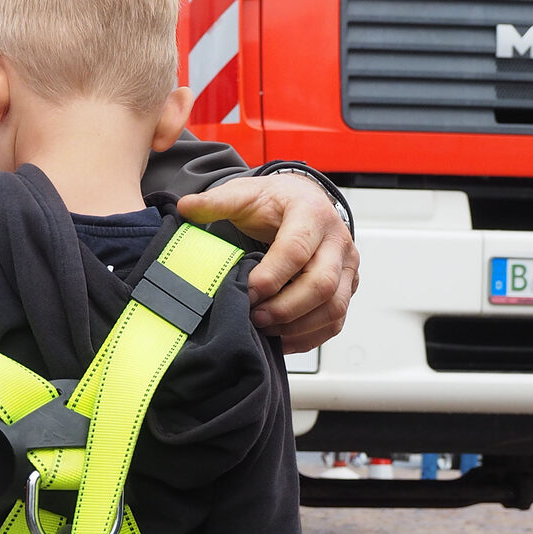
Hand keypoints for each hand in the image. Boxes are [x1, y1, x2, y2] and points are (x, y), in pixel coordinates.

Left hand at [177, 174, 357, 352]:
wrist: (302, 202)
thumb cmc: (275, 202)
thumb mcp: (244, 195)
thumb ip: (216, 202)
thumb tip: (185, 207)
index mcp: (312, 214)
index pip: (297, 250)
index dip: (271, 277)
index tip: (246, 292)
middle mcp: (337, 241)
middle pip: (322, 284)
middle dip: (285, 308)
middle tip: (254, 317)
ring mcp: (347, 267)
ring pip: (334, 307)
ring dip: (298, 326)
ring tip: (265, 329)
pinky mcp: (347, 287)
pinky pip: (335, 321)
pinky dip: (309, 336)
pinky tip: (281, 339)